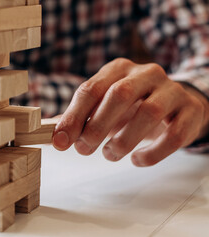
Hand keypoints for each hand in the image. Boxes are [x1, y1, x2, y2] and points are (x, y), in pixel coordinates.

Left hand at [52, 58, 208, 165]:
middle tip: (84, 149)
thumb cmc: (131, 107)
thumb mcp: (103, 106)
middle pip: (119, 95)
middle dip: (97, 126)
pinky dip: (153, 151)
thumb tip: (52, 133)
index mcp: (118, 69)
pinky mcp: (190, 111)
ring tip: (110, 154)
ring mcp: (171, 90)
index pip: (91, 89)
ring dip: (123, 140)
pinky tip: (137, 160)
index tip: (61, 141)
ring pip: (149, 112)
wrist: (174, 105)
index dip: (73, 117)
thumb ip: (79, 118)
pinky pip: (175, 133)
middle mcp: (145, 74)